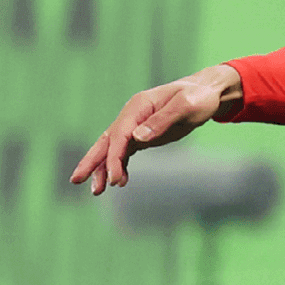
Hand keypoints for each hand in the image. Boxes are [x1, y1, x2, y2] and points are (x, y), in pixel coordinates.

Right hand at [70, 65, 243, 194]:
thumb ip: (163, 120)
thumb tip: (137, 138)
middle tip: (76, 180)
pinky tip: (118, 180)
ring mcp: (136, 126)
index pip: (120, 135)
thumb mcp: (186, 106)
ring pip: (113, 149)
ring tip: (97, 191)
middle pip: (107, 141)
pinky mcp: (143, 135)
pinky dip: (119, 166)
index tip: (114, 179)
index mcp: (139, 106)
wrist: (208, 93)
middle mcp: (132, 116)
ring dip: (103, 168)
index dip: (114, 157)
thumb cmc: (198, 97)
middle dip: (92, 161)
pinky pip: (125, 152)